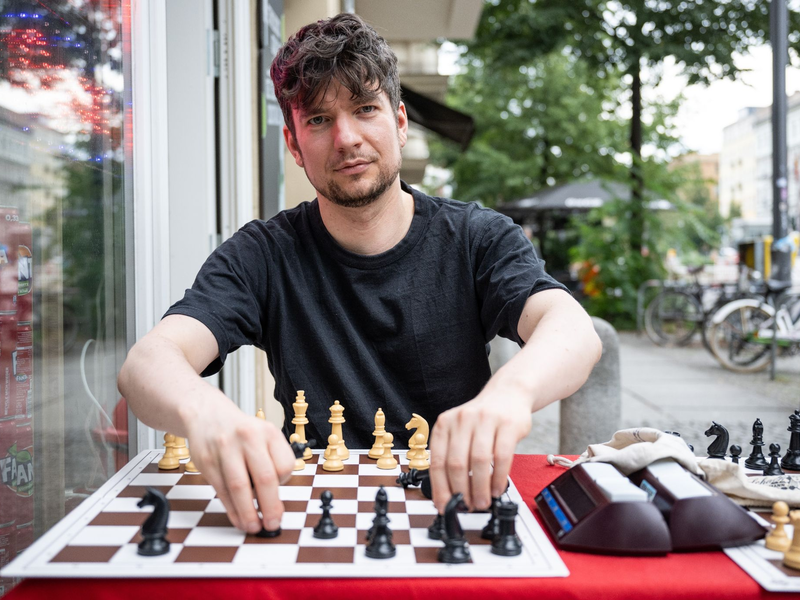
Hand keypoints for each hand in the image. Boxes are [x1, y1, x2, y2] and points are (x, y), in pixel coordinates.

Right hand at [183, 397, 295, 533]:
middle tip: (273, 524)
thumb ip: (272, 461)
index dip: (284, 483)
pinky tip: (238, 518)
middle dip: (270, 507)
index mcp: (268, 432)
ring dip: (247, 513)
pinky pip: (221, 490)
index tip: (280, 494)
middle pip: (264, 478)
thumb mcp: (264, 435)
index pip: (285, 465)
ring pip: (239, 488)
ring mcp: (225, 449)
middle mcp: (248, 438)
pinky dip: (231, 509)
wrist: (207, 415)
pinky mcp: (207, 461)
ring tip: (254, 527)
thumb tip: (275, 500)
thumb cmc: (241, 432)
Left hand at [428, 391, 531, 512]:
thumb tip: (447, 493)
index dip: (440, 488)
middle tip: (467, 506)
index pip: (437, 461)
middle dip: (461, 491)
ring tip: (483, 501)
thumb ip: (452, 456)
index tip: (445, 505)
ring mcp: (485, 420)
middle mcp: (462, 420)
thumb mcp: (459, 431)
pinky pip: (502, 456)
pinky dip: (499, 477)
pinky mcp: (508, 424)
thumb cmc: (481, 419)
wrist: (508, 394)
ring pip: (479, 461)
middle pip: (457, 463)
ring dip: (480, 487)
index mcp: (445, 424)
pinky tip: (498, 488)